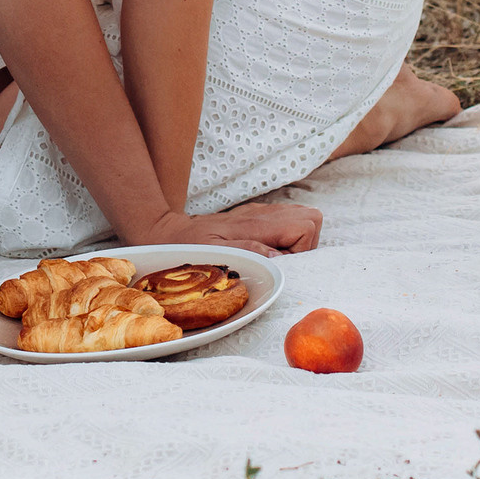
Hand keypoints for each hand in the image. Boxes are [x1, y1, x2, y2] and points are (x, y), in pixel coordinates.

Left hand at [132, 201, 322, 256]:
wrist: (168, 232)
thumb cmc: (190, 246)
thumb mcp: (215, 252)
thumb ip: (247, 250)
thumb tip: (278, 254)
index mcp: (256, 224)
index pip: (305, 226)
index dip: (301, 251)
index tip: (280, 264)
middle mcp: (263, 215)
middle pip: (312, 218)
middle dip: (306, 244)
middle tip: (283, 261)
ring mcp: (261, 214)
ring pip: (303, 217)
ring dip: (297, 241)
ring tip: (275, 256)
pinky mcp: (256, 217)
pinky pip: (286, 220)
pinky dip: (285, 237)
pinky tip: (266, 249)